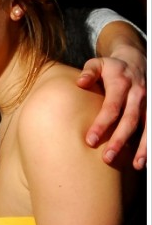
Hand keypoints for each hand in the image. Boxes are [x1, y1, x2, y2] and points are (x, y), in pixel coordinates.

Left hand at [77, 49, 145, 168]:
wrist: (135, 59)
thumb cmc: (111, 67)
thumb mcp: (98, 63)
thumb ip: (89, 72)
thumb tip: (80, 83)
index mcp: (121, 84)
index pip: (111, 108)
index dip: (101, 125)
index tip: (89, 140)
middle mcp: (137, 94)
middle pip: (129, 121)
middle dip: (119, 140)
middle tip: (107, 158)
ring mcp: (148, 102)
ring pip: (148, 127)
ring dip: (143, 147)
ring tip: (136, 165)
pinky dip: (150, 143)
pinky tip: (145, 159)